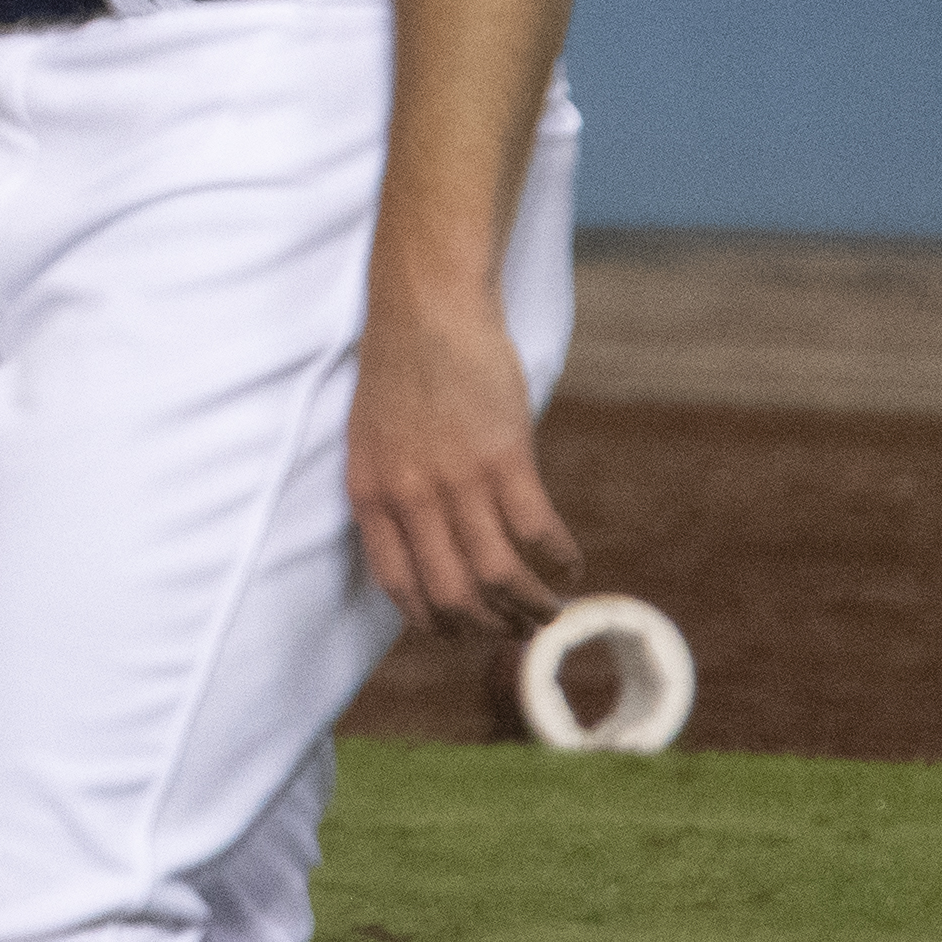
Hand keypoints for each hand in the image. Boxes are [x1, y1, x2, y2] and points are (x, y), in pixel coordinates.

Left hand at [348, 289, 579, 637]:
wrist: (425, 310)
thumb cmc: (400, 371)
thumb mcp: (372, 440)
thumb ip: (395, 492)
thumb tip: (430, 544)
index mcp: (371, 495)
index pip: (398, 585)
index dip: (434, 621)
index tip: (460, 631)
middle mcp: (410, 497)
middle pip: (453, 595)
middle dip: (489, 626)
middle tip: (515, 629)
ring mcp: (457, 480)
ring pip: (498, 575)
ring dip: (530, 605)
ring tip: (550, 609)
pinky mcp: (504, 458)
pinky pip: (537, 533)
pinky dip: (559, 560)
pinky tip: (570, 565)